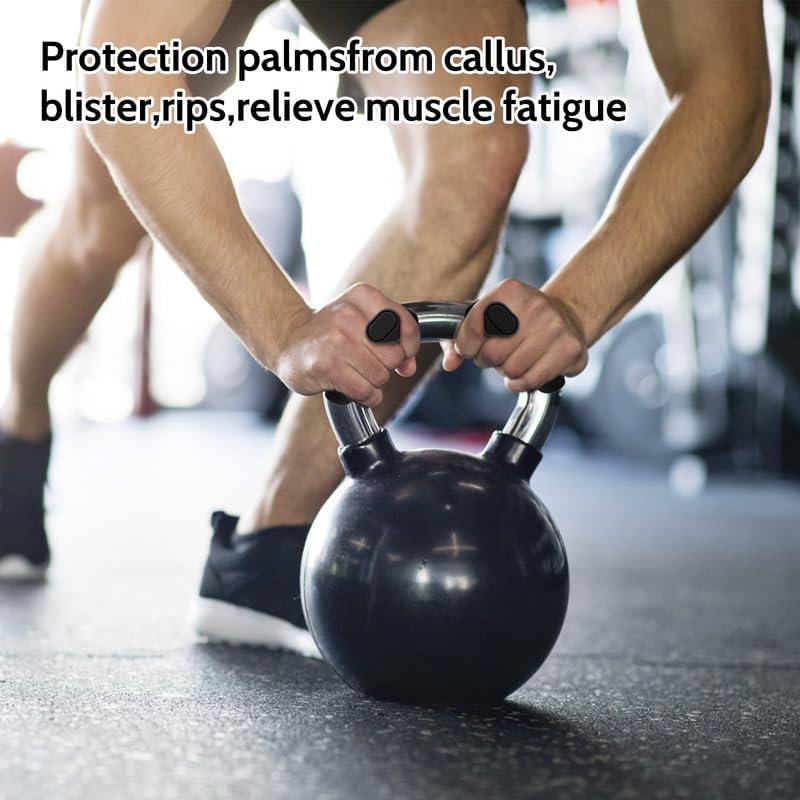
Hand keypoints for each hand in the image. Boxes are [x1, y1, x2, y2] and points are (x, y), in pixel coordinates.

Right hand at [274, 283, 419, 406]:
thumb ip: (396, 340)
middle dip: (385, 367)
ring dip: (373, 383)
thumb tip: (409, 368)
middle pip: (394, 355)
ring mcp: (335, 340)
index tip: (399, 353)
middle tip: (365, 362)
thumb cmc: (331, 332)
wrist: (288, 341)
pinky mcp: (325, 366)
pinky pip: (364, 391)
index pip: (407, 325)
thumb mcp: (364, 321)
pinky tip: (354, 389)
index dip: (408, 347)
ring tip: (355, 373)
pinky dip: (366, 396)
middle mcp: (347, 313)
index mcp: (361, 296)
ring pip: (380, 376)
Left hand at [442, 279, 587, 391]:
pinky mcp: (570, 349)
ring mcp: (555, 327)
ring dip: (507, 372)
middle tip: (500, 353)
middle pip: (490, 355)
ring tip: (517, 358)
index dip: (466, 347)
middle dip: (489, 360)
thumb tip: (450, 363)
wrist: (567, 315)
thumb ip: (457, 338)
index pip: (470, 330)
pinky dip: (522, 383)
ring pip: (510, 371)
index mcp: (508, 291)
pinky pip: (530, 381)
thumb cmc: (518, 319)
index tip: (472, 347)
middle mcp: (534, 305)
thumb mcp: (485, 316)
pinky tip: (527, 370)